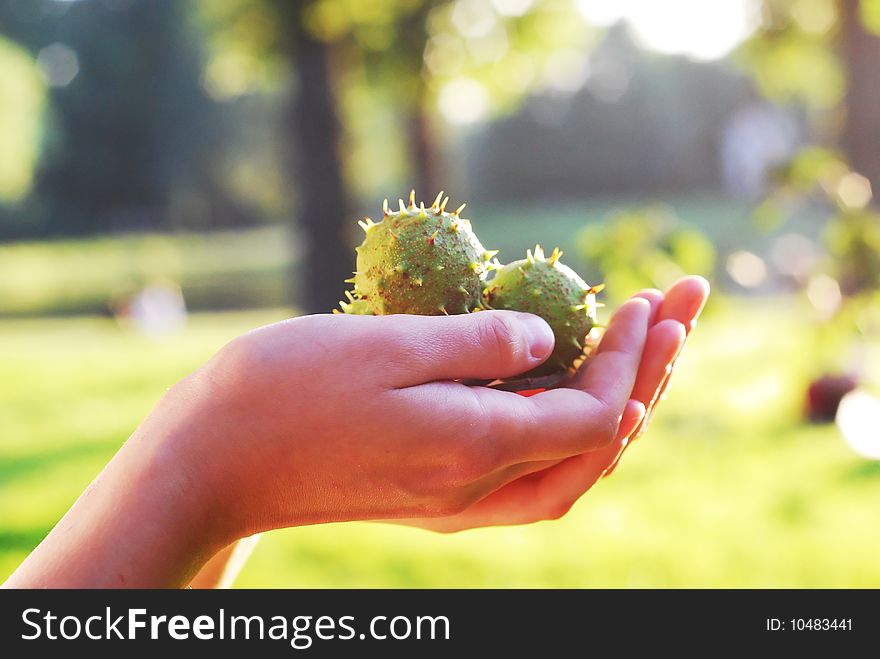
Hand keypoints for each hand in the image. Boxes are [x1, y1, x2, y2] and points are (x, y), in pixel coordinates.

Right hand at [160, 298, 652, 540]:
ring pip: (572, 469)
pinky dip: (569, 432)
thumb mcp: (383, 346)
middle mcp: (474, 489)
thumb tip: (547, 336)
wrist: (214, 461)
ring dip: (620, 408)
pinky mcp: (435, 496)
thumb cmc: (283, 391)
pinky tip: (571, 389)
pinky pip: (530, 474)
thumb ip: (476, 344)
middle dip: (650, 377)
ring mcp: (456, 500)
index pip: (594, 413)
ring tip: (645, 349)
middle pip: (600, 447)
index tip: (640, 296)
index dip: (630, 356)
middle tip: (682, 311)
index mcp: (469, 449)